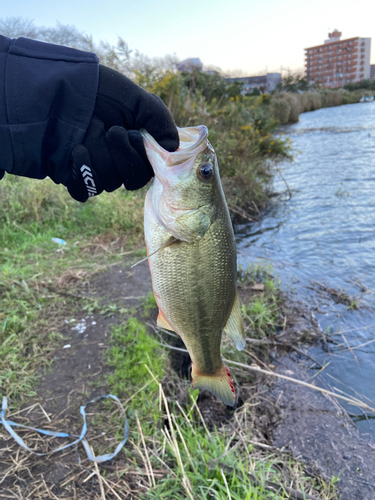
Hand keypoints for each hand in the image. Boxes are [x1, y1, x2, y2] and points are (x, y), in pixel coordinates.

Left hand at [67, 65, 178, 201]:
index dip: (143, 157)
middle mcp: (119, 163)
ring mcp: (97, 170)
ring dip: (101, 154)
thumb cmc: (102, 92)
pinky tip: (78, 150)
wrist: (61, 87)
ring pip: (109, 183)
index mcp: (136, 148)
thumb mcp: (139, 101)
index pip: (149, 170)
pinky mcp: (74, 174)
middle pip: (132, 181)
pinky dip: (82, 173)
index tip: (134, 133)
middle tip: (112, 130)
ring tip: (90, 130)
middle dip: (123, 155)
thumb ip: (161, 123)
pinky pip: (83, 191)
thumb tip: (171, 148)